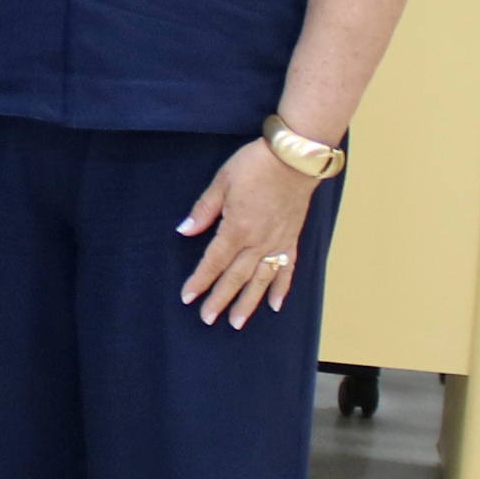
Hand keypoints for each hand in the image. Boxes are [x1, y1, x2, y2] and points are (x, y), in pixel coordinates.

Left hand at [176, 138, 314, 328]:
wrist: (295, 157)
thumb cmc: (256, 164)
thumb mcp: (222, 181)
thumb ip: (204, 210)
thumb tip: (184, 230)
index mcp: (237, 228)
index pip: (214, 261)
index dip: (200, 280)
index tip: (188, 297)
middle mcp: (258, 241)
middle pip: (235, 277)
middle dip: (220, 299)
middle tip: (207, 319)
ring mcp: (277, 242)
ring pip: (260, 280)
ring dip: (248, 302)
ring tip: (237, 322)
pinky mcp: (291, 238)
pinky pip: (287, 269)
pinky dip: (281, 287)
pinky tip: (275, 304)